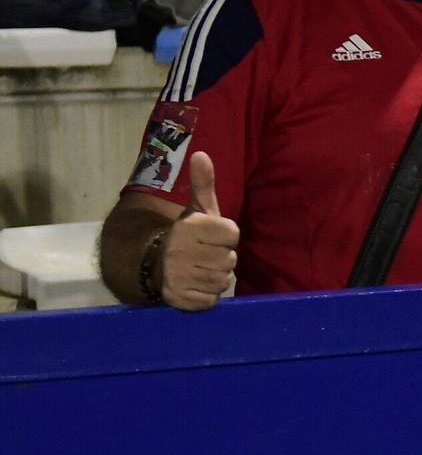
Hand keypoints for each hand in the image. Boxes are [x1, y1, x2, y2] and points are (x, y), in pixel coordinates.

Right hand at [162, 151, 239, 309]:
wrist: (155, 263)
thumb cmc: (188, 235)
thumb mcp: (197, 208)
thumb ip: (203, 183)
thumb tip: (201, 153)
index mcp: (190, 227)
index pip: (233, 234)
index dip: (226, 237)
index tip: (212, 236)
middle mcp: (181, 251)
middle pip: (230, 260)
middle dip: (222, 258)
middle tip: (205, 255)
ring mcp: (178, 276)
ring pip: (222, 281)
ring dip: (216, 277)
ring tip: (200, 268)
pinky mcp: (178, 298)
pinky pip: (210, 300)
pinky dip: (207, 295)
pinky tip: (194, 284)